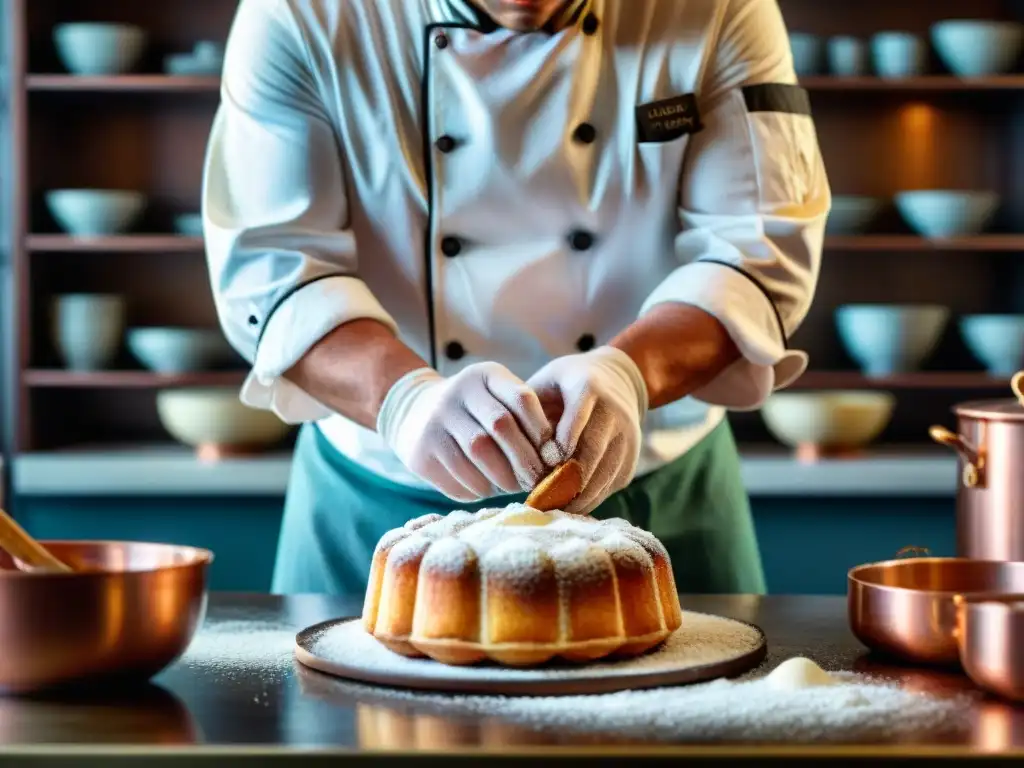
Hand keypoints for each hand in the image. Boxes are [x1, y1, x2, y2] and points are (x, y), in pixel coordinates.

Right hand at [377, 363, 551, 501]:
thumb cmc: (475, 412)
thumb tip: (556, 459)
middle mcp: (457, 392)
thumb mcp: (496, 398)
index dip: (542, 430)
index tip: (553, 455)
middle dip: (526, 458)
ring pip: (479, 453)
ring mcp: (435, 421)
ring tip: (514, 486)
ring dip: (504, 478)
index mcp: (483, 375)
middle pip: (501, 426)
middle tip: (538, 479)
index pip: (521, 398)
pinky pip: (458, 476)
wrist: (414, 414)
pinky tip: (487, 489)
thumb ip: (524, 418)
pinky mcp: (421, 451)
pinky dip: (479, 489)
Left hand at [527, 347, 648, 514]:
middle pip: (591, 452)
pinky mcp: (633, 456)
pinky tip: (568, 506)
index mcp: (588, 386)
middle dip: (564, 479)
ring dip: (577, 495)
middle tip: (538, 500)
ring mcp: (628, 434)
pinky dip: (590, 498)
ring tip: (550, 508)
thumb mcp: (545, 383)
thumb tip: (511, 447)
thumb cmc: (565, 384)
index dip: (556, 449)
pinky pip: (611, 483)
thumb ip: (528, 409)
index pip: (575, 421)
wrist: (616, 379)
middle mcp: (615, 410)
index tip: (536, 471)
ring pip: (603, 472)